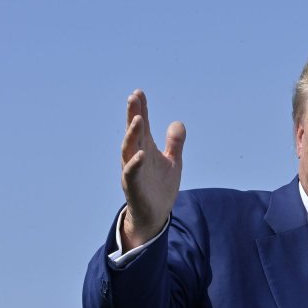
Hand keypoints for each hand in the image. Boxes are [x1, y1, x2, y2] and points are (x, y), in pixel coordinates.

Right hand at [120, 89, 185, 250]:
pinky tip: (141, 154)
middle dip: (133, 114)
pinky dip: (135, 163)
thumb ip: (175, 143)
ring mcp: (133, 170)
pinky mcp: (133, 186)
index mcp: (145, 148)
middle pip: (134, 132)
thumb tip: (178, 123)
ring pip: (129, 149)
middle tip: (133, 97)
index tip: (139, 92)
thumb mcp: (172, 162)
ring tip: (137, 119)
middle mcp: (136, 156)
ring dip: (132, 134)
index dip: (141, 109)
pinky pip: (131, 173)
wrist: (155, 215)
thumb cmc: (161, 186)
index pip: (142, 125)